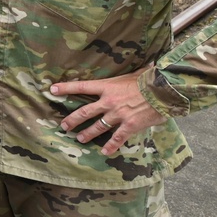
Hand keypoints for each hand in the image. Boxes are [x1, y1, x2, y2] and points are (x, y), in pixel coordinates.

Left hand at [50, 66, 167, 155]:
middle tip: (63, 126)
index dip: (65, 88)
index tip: (52, 90)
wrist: (165, 90)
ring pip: (97, 126)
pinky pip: (117, 138)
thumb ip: (127, 75)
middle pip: (84, 111)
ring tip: (80, 138)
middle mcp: (108, 101)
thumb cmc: (150, 78)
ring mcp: (118, 115)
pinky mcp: (129, 125)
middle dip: (72, 119)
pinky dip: (111, 146)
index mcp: (107, 86)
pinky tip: (105, 152)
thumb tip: (138, 64)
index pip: (81, 86)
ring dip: (87, 133)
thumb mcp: (133, 73)